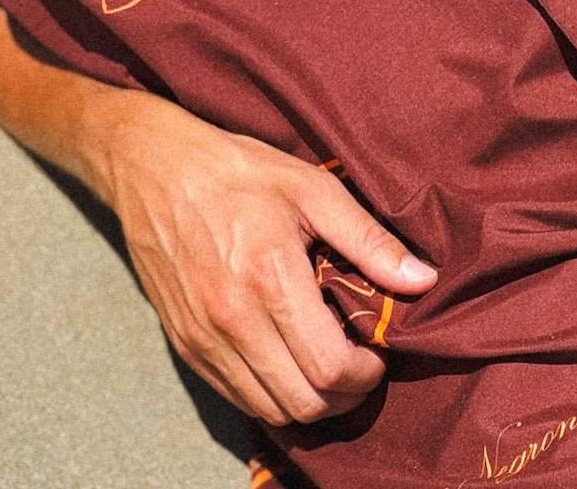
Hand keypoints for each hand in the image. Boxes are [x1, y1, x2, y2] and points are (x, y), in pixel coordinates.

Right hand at [94, 91, 437, 425]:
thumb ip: (369, 239)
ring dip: (309, 403)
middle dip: (345, 396)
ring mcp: (202, 336)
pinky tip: (286, 362)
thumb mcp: (312, 188)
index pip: (329, 368)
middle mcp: (232, 318)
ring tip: (327, 366)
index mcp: (269, 278)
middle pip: (303, 402)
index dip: (366, 373)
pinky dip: (269, 395)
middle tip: (361, 365)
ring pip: (268, 410)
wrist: (154, 166)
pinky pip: (234, 396)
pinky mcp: (183, 342)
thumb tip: (423, 279)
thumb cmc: (238, 170)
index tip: (379, 353)